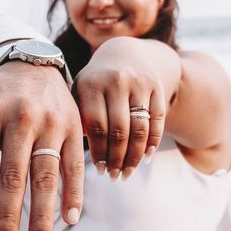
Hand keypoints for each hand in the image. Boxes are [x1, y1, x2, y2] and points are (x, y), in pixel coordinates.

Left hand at [0, 61, 83, 230]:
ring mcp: (50, 123)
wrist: (36, 63)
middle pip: (13, 173)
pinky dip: (73, 193)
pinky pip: (73, 165)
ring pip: (45, 174)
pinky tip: (69, 220)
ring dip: (42, 214)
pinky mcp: (73, 128)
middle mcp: (21, 117)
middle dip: (8, 214)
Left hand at [73, 37, 178, 180]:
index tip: (100, 171)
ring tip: (128, 172)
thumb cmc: (95, 84)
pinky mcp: (156, 86)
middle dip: (117, 159)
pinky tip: (145, 158)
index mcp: (90, 84)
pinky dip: (153, 142)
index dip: (99, 153)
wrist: (124, 54)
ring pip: (140, 128)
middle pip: (119, 131)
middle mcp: (115, 81)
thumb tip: (72, 157)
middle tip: (115, 176)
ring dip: (135, 156)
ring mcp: (138, 83)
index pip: (96, 127)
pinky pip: (157, 120)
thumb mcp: (80, 93)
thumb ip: (76, 118)